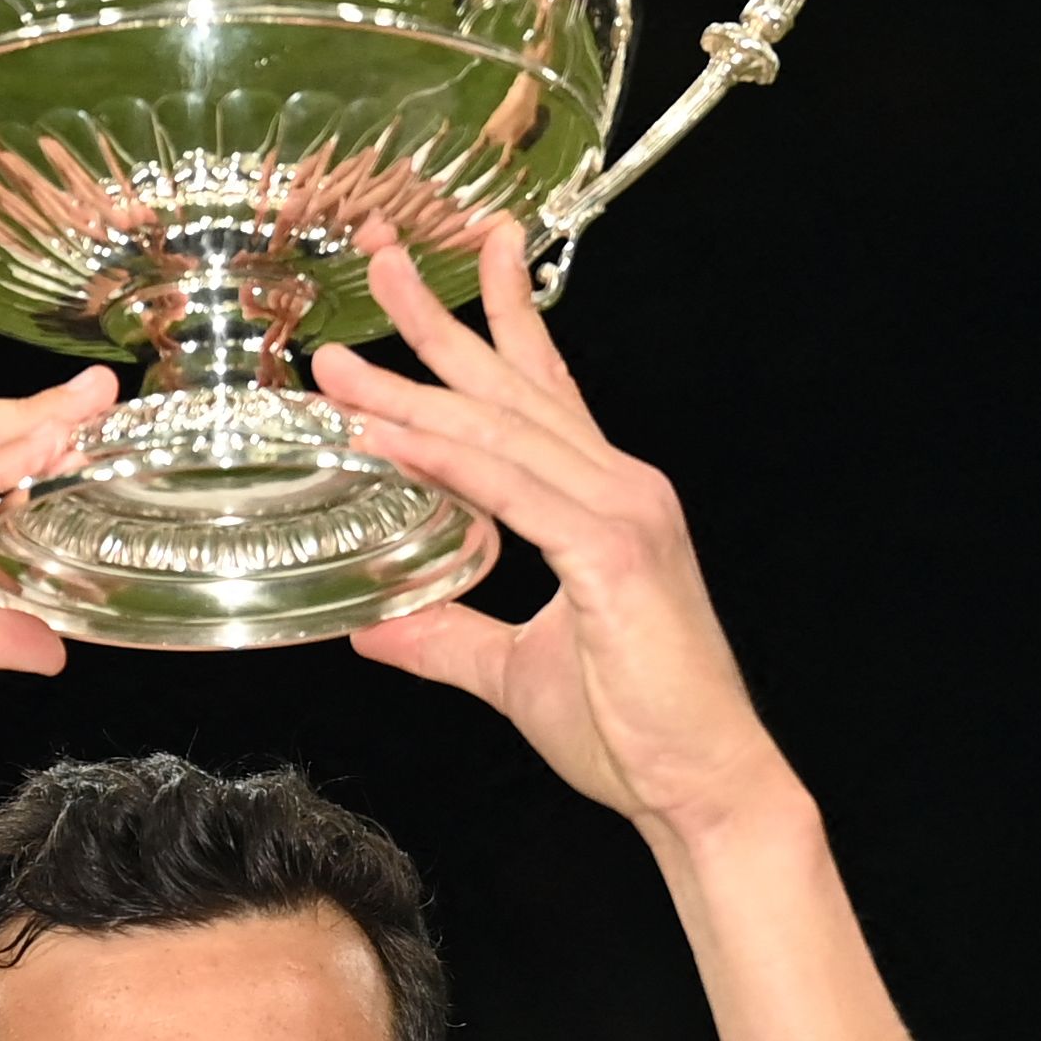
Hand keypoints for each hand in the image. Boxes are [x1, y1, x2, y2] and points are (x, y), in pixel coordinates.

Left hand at [310, 222, 796, 845]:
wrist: (702, 785)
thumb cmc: (636, 731)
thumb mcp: (515, 672)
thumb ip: (448, 637)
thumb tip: (376, 623)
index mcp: (606, 502)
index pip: (543, 389)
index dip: (498, 318)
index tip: (460, 259)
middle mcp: (620, 487)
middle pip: (513, 385)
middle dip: (438, 319)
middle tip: (377, 255)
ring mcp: (622, 513)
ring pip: (499, 431)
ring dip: (411, 390)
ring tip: (338, 363)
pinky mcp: (613, 553)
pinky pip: (510, 490)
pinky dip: (443, 457)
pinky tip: (386, 436)